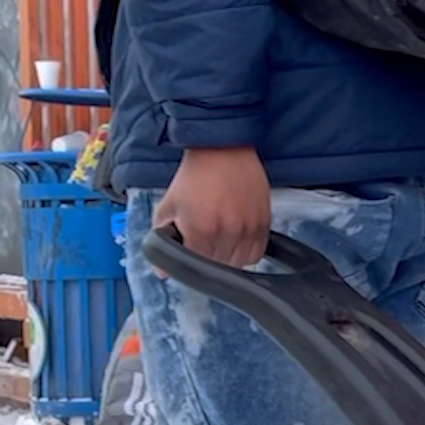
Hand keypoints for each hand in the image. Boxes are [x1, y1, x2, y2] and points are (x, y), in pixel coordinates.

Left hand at [155, 147, 271, 268]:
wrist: (222, 151)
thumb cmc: (193, 177)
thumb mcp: (167, 206)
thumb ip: (161, 241)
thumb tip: (162, 272)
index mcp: (201, 229)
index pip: (196, 267)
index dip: (189, 262)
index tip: (188, 251)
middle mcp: (228, 232)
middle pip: (219, 267)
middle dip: (208, 258)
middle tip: (203, 239)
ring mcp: (249, 228)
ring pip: (239, 264)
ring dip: (229, 257)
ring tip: (220, 238)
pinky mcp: (264, 223)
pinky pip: (257, 253)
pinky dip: (246, 251)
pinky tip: (236, 237)